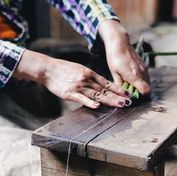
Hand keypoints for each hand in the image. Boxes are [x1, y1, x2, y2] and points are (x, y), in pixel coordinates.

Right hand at [14, 50, 130, 108]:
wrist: (48, 69)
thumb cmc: (64, 69)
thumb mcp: (80, 70)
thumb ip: (90, 78)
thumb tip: (101, 86)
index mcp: (90, 73)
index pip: (107, 83)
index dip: (118, 89)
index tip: (127, 94)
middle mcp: (86, 79)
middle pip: (104, 90)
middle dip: (117, 97)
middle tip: (128, 102)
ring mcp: (78, 86)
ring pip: (96, 95)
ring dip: (109, 101)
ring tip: (120, 105)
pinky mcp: (69, 93)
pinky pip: (81, 98)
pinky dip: (89, 102)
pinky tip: (97, 106)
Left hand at [98, 20, 150, 94]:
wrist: (120, 43)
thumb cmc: (115, 58)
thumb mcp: (114, 73)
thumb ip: (120, 85)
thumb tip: (123, 95)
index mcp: (134, 75)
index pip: (145, 91)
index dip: (140, 96)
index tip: (131, 96)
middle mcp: (142, 72)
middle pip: (147, 89)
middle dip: (139, 93)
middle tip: (129, 90)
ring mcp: (144, 69)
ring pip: (147, 83)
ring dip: (140, 87)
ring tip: (129, 84)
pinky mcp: (144, 66)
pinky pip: (146, 78)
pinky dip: (141, 81)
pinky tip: (132, 78)